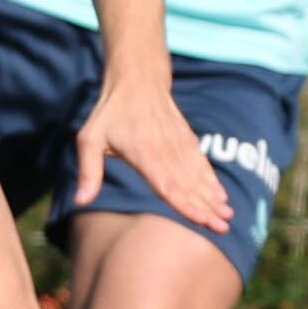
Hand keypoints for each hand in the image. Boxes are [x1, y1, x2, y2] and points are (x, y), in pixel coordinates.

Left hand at [74, 74, 235, 229]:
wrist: (138, 80)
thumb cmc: (110, 114)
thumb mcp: (89, 139)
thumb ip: (88, 172)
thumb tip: (80, 202)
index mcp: (145, 154)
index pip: (168, 185)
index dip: (186, 205)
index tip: (203, 220)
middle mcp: (167, 151)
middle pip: (189, 185)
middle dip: (207, 208)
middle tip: (223, 228)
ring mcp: (180, 144)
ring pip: (199, 176)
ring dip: (214, 197)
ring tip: (228, 216)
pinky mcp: (187, 140)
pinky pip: (202, 164)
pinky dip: (212, 180)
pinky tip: (221, 195)